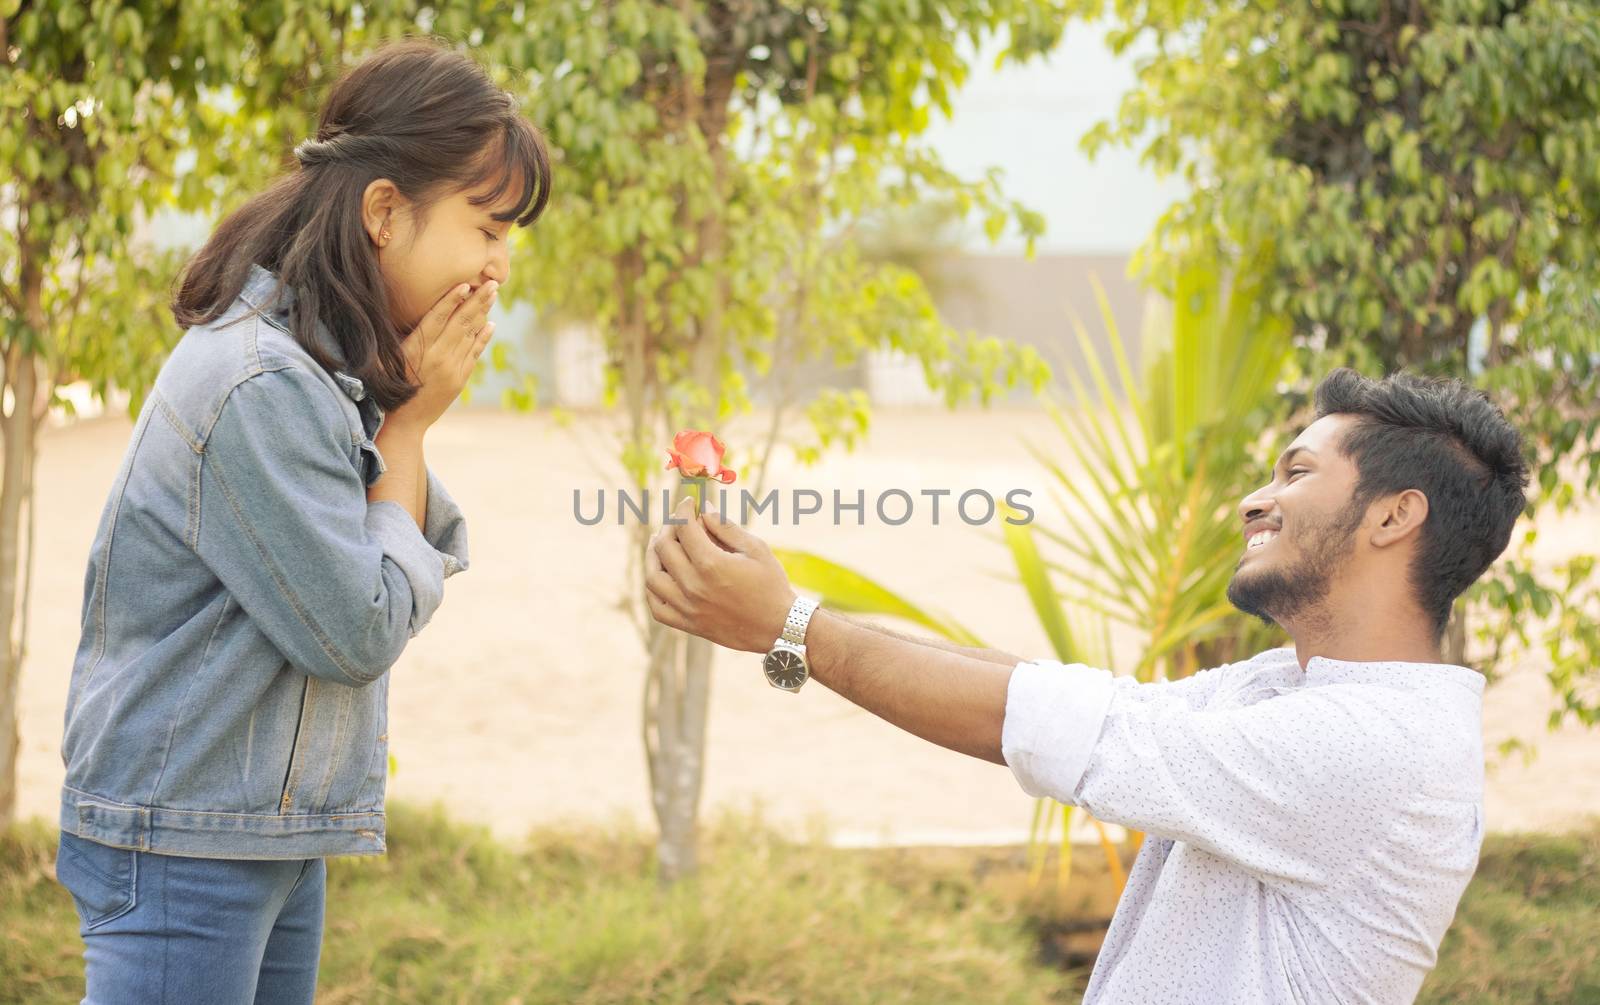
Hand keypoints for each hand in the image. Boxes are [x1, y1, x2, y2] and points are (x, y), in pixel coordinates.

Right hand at [388, 280, 497, 430]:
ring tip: (493, 295)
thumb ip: (405, 337)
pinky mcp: (460, 379)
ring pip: (470, 335)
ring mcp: (452, 369)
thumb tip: (414, 313)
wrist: (404, 422)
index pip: (437, 317)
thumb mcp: (390, 359)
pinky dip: (483, 337)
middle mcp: (437, 357)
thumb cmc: (389, 386)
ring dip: (483, 313)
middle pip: (460, 322)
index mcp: (417, 349)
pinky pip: (474, 353)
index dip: (451, 300)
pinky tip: (490, 323)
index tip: (465, 284)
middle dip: (477, 300)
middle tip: (492, 283)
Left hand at [646, 496, 796, 652]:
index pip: (684, 527)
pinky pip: (657, 607)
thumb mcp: (756, 548)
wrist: (778, 627)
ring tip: (660, 544)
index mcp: (711, 564)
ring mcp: (688, 607)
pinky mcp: (688, 624)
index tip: (689, 502)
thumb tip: (704, 509)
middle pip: (663, 547)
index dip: (684, 509)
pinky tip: (660, 576)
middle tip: (677, 522)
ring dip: (652, 556)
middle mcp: (694, 586)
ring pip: (652, 577)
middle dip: (669, 527)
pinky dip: (652, 589)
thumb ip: (726, 527)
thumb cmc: (771, 584)